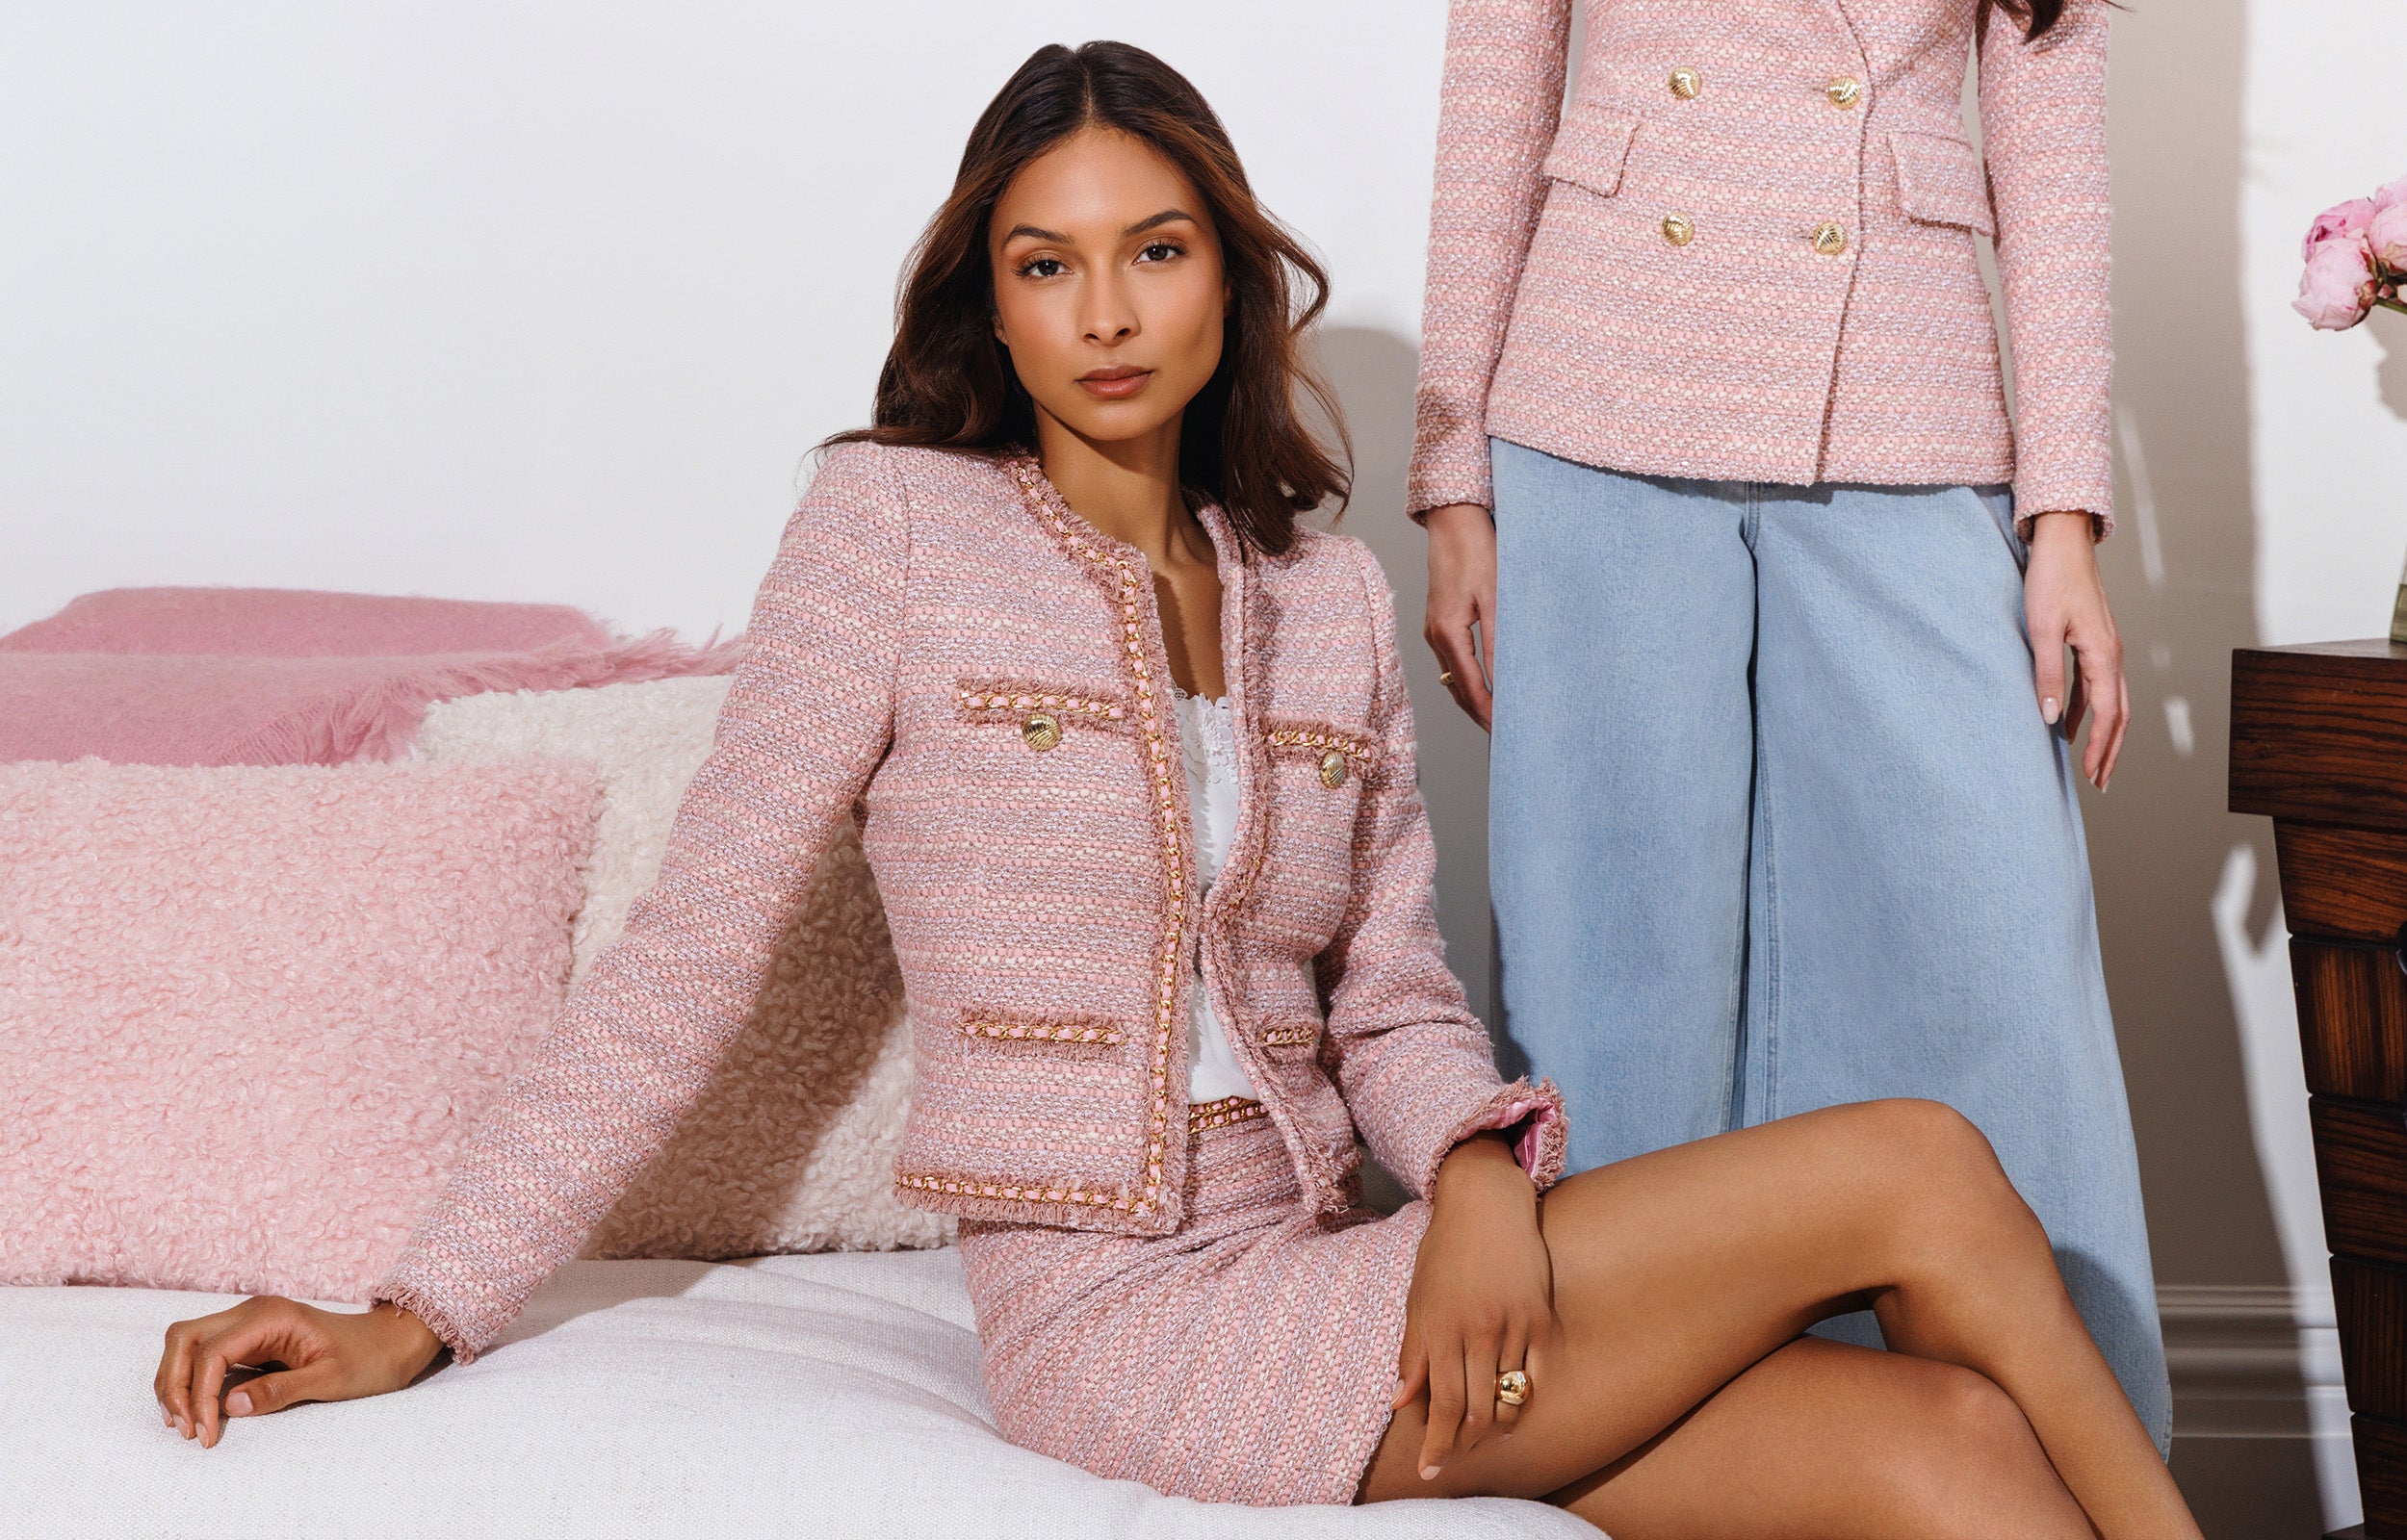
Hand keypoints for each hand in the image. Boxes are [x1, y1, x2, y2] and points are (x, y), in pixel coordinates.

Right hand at [156, 1296, 442, 1446]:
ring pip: (187, 1342)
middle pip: (184, 1338)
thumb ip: (281, 1390)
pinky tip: (196, 1409)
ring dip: (176, 1381)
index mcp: (272, 1317)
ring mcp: (249, 1321)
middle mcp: (253, 1312)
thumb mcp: (331, 1379)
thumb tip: (229, 1405)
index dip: (200, 1395)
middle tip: (185, 1429)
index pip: (211, 1352)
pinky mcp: (249, 1336)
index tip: (205, 1433)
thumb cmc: (369, 1359)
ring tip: (185, 1424)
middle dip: (174, 1384)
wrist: (391, 1342)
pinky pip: (203, 1352)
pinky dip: (191, 1378)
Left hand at [1393, 1133, 1555, 1480]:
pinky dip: (1527, 1401)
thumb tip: (1402, 1401)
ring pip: (1510, 1398)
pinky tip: (1514, 1409)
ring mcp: (1513, 1324)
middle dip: (1464, 1446)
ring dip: (1497, 1428)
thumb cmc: (1445, 1252)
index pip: (1443, 1405)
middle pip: (1478, 1411)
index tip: (1428, 1470)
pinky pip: (1539, 1376)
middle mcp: (1477, 1331)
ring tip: (1484, 1439)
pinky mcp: (1540, 1317)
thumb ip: (1412, 1352)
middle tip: (1454, 1458)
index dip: (1436, 1445)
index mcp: (1440, 1328)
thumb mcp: (1418, 1298)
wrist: (1486, 1204)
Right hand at [1422, 503, 1497, 730]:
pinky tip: (1483, 686)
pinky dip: (1467, 681)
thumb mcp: (1495, 597)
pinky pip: (1452, 662)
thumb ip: (1499, 642)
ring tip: (1495, 719)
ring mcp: (1433, 630)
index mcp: (1448, 632)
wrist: (1454, 522)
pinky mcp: (1439, 622)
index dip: (1487, 712)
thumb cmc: (1477, 552)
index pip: (1469, 686)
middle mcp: (1435, 636)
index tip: (1504, 734)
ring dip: (1472, 700)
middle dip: (1479, 714)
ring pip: (1453, 678)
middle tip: (1502, 737)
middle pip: (1456, 689)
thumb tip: (1505, 680)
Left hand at [2024, 510, 2126, 789]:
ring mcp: (2104, 647)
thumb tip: (2048, 719)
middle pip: (2118, 714)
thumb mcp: (2041, 630)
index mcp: (2103, 654)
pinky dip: (2085, 709)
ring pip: (2109, 701)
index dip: (2100, 748)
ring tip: (2090, 764)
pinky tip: (2067, 723)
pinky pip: (2094, 685)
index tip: (2091, 776)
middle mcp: (2111, 653)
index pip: (2106, 713)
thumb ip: (2046, 675)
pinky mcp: (2092, 640)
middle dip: (2110, 750)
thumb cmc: (2051, 580)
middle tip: (2101, 784)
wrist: (2062, 542)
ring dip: (2101, 733)